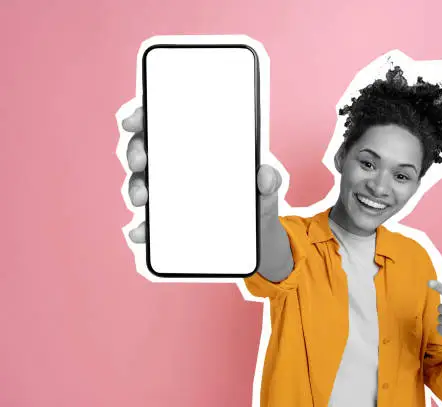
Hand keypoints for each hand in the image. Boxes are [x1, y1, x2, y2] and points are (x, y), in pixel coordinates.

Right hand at [120, 106, 282, 242]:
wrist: (260, 239)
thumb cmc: (257, 201)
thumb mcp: (266, 189)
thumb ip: (269, 181)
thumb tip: (265, 174)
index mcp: (198, 148)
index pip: (164, 123)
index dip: (143, 116)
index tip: (134, 120)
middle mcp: (178, 168)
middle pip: (146, 151)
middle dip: (136, 151)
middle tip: (140, 161)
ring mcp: (170, 195)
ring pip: (142, 184)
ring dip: (136, 188)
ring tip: (143, 198)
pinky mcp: (168, 224)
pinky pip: (149, 223)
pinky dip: (142, 228)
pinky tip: (142, 233)